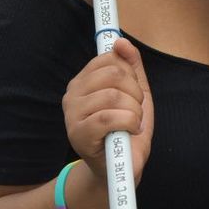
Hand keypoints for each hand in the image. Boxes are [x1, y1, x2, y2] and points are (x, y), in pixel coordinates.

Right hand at [63, 38, 153, 184]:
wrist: (122, 167)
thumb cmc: (127, 128)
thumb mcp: (135, 92)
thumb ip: (131, 65)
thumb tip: (121, 41)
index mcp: (83, 81)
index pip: (108, 58)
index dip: (130, 73)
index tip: (133, 91)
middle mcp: (72, 94)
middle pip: (113, 74)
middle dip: (135, 92)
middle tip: (136, 110)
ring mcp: (72, 114)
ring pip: (113, 95)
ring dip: (134, 111)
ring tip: (134, 123)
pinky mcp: (78, 134)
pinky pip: (109, 117)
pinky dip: (129, 123)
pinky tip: (130, 131)